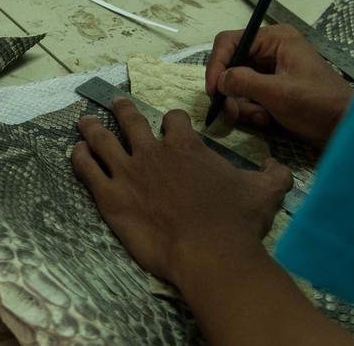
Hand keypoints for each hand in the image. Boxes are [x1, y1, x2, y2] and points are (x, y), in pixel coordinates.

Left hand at [71, 99, 292, 288]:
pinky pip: (87, 170)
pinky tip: (75, 151)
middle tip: (116, 102)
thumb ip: (273, 174)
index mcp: (185, 145)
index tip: (170, 123)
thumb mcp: (266, 192)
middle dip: (123, 109)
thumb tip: (278, 166)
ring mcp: (127, 172)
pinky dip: (79, 157)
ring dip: (91, 128)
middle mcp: (152, 152)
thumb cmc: (237, 222)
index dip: (172, 120)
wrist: (209, 252)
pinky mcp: (110, 197)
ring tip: (83, 120)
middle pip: (131, 120)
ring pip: (102, 140)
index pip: (174, 119)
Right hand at [205, 25, 353, 146]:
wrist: (345, 129)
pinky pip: (247, 98)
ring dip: (242, 105)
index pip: (230, 42)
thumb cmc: (318, 105)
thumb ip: (244, 82)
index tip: (213, 91)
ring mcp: (270, 72)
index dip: (216, 64)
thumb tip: (219, 81)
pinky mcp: (271, 91)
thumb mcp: (278, 93)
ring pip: (236, 85)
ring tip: (260, 118)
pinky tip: (267, 120)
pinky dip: (251, 111)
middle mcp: (270, 51)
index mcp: (275, 39)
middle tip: (230, 113)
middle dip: (229, 91)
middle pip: (231, 65)